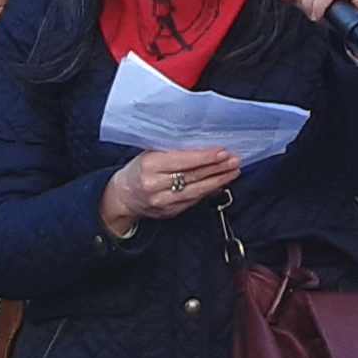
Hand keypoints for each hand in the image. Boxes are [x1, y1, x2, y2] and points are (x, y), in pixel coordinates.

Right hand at [103, 147, 242, 237]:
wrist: (123, 196)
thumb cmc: (139, 169)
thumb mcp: (149, 153)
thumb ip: (172, 150)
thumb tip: (202, 145)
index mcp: (149, 166)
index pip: (182, 161)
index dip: (204, 157)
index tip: (223, 152)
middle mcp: (155, 186)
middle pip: (192, 177)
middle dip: (217, 169)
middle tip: (235, 160)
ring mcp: (163, 202)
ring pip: (196, 191)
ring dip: (218, 181)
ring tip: (234, 171)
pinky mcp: (170, 213)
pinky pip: (193, 201)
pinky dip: (209, 192)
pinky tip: (220, 183)